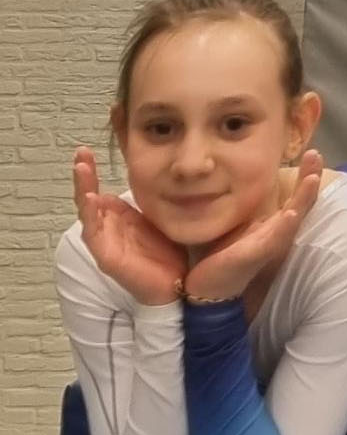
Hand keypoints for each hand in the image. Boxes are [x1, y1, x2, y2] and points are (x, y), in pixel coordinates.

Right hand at [72, 147, 184, 306]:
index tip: (89, 148)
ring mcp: (105, 241)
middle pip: (89, 196)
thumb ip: (158, 198)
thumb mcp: (163, 217)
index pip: (100, 189)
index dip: (92, 170)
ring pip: (87, 211)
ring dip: (82, 189)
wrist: (177, 286)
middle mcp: (108, 226)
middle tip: (81, 152)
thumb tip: (167, 170)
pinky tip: (90, 199)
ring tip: (81, 168)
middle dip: (83, 174)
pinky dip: (90, 216)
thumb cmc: (169, 252)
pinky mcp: (107, 256)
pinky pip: (94, 233)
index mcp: (119, 217)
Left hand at [183, 151, 324, 301]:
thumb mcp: (233, 227)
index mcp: (272, 225)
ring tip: (312, 180)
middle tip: (317, 154)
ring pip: (293, 217)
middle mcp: (276, 232)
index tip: (312, 152)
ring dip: (304, 199)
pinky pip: (274, 238)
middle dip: (309, 179)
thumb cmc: (221, 257)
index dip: (304, 176)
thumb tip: (235, 183)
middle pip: (300, 202)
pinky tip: (291, 214)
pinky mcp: (257, 254)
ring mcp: (269, 243)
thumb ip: (241, 208)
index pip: (293, 196)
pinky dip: (285, 226)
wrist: (209, 289)